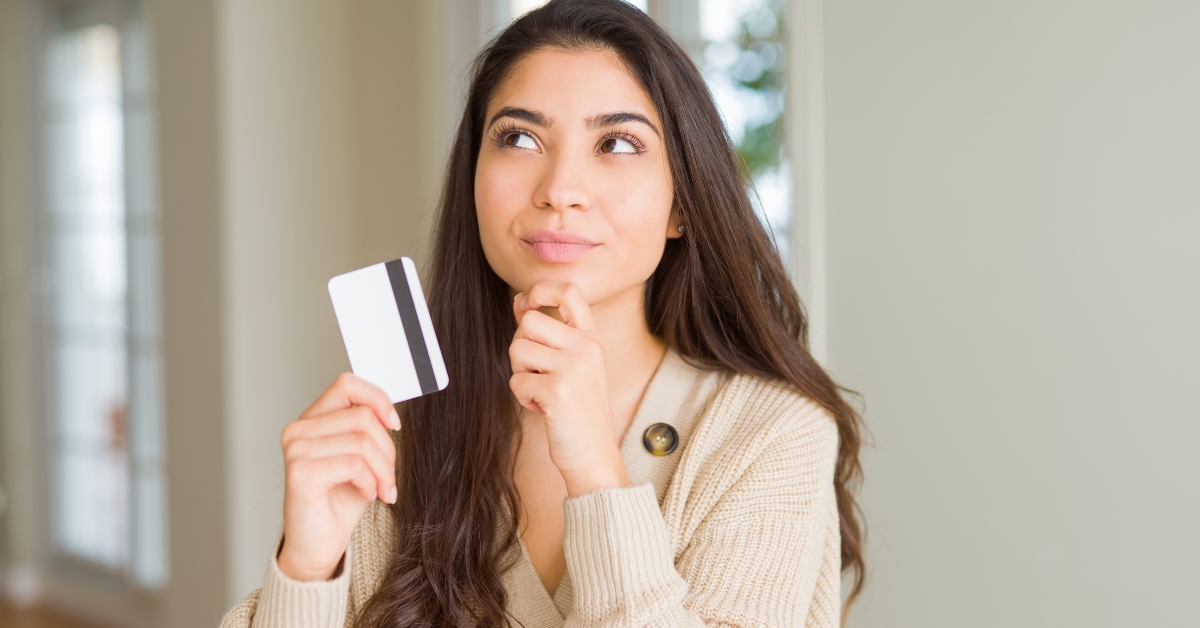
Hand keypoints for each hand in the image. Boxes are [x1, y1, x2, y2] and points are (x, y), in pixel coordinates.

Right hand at [277, 373, 399, 580]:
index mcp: (313, 420)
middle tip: (388, 478)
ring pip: (362, 441)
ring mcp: (296, 450)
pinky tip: (366, 495)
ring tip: (382, 489)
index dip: (377, 398)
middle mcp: (299, 430)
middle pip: (362, 416)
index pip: (346, 384)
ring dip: (383, 470)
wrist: (319, 544)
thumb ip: (367, 430)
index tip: (394, 424)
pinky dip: (370, 482)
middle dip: (387, 450)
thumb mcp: (361, 458)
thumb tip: (390, 413)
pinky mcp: (301, 473)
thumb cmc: (340, 501)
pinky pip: (353, 464)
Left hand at [509, 281, 630, 495]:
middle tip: (537, 371)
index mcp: (592, 339)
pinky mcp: (557, 391)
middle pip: (529, 321)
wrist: (594, 455)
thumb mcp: (573, 365)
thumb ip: (549, 334)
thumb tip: (520, 301)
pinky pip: (516, 380)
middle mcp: (586, 348)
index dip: (541, 290)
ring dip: (520, 372)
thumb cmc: (578, 411)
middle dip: (521, 346)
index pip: (569, 291)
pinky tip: (543, 408)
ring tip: (541, 390)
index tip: (527, 303)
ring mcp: (573, 368)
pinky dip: (522, 397)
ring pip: (517, 348)